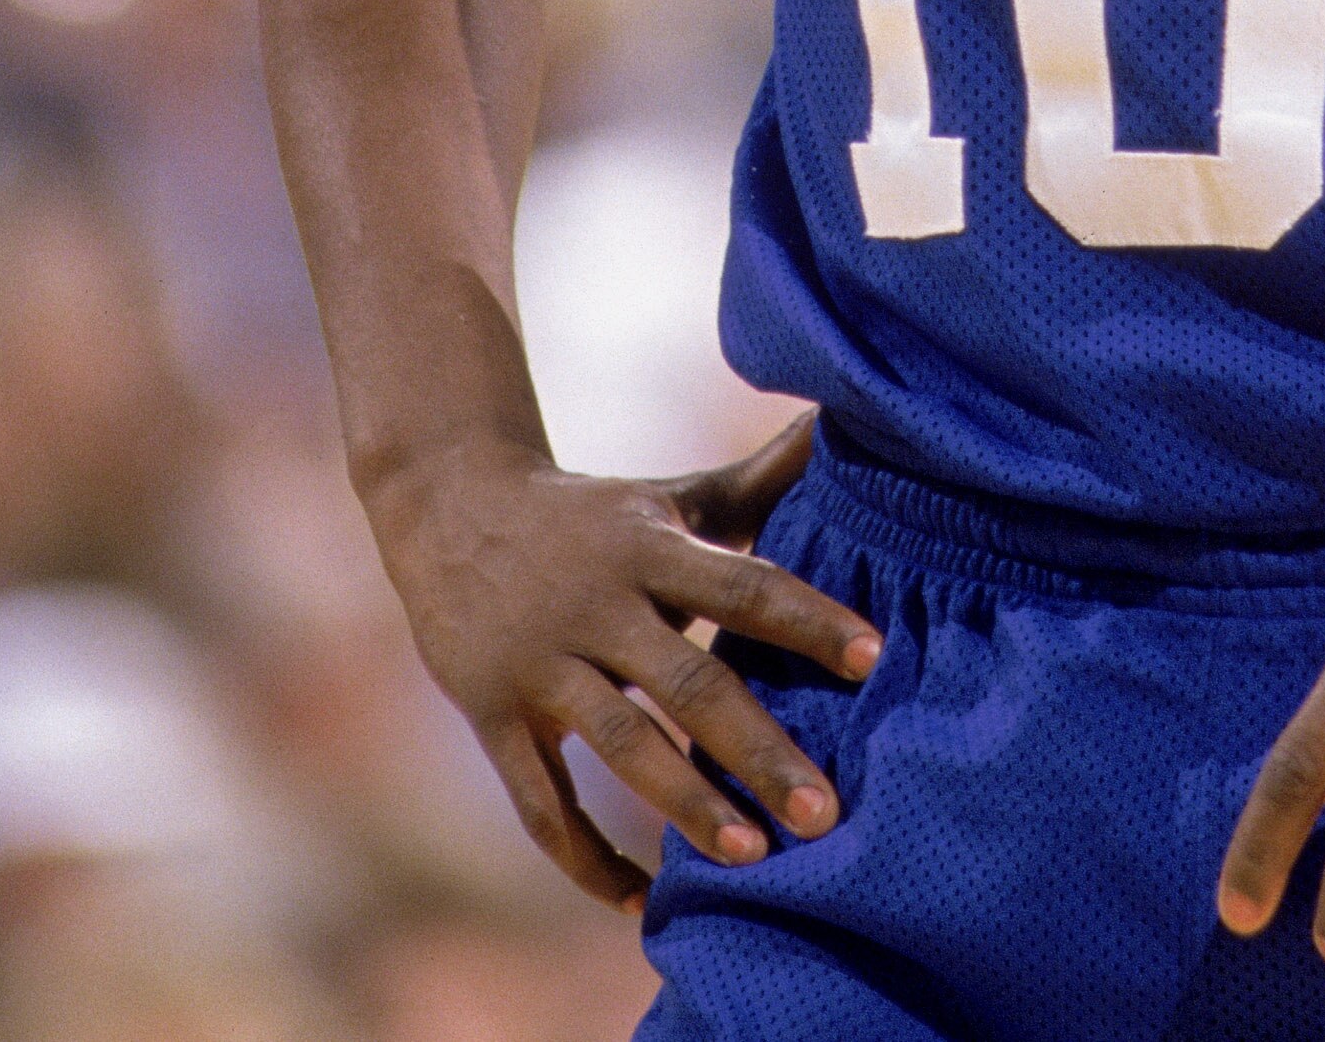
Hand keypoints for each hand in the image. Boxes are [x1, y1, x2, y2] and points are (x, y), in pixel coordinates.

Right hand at [362, 410, 879, 909]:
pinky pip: (542, 803)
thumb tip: (842, 421)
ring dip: (686, 805)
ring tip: (754, 857)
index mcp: (648, 546)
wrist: (450, 504)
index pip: (741, 581)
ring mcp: (540, 664)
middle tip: (826, 811)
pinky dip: (587, 860)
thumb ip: (759, 480)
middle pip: (687, 681)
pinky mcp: (494, 716)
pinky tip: (641, 902)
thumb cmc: (595, 513)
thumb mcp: (671, 494)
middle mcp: (597, 605)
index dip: (806, 618)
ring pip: (620, 745)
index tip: (874, 658)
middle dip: (758, 747)